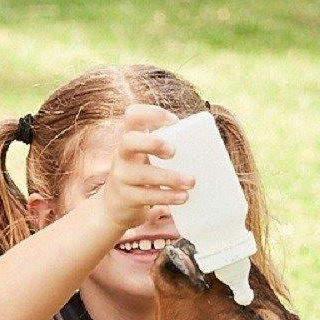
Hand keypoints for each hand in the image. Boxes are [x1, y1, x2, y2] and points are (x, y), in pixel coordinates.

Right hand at [97, 103, 195, 230]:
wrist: (114, 206)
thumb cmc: (141, 175)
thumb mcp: (146, 158)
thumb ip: (164, 149)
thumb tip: (204, 150)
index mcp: (131, 139)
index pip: (133, 115)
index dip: (152, 113)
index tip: (174, 122)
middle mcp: (122, 154)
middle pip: (129, 141)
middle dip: (152, 144)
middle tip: (174, 152)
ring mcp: (121, 176)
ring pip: (143, 174)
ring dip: (170, 177)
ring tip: (191, 182)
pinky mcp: (125, 197)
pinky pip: (147, 195)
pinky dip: (168, 196)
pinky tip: (182, 197)